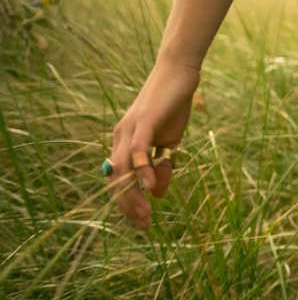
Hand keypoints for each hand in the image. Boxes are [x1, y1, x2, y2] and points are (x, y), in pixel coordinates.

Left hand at [106, 60, 199, 228]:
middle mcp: (120, 137)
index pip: (117, 181)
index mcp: (124, 143)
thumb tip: (157, 193)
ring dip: (133, 196)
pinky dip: (141, 171)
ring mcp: (129, 129)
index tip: (143, 221)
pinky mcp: (144, 122)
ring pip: (123, 171)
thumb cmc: (174, 105)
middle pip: (115, 181)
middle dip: (128, 206)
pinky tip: (151, 187)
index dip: (127, 204)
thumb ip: (163, 166)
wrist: (179, 74)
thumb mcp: (171, 142)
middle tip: (145, 225)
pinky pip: (137, 151)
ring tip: (147, 214)